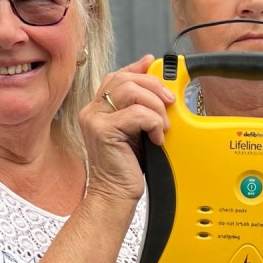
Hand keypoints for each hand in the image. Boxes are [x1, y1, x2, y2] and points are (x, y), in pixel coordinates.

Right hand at [78, 55, 173, 201]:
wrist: (114, 195)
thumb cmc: (125, 167)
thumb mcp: (137, 130)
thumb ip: (142, 108)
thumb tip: (160, 87)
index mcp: (98, 108)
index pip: (118, 76)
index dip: (139, 69)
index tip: (156, 67)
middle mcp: (92, 110)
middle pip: (125, 78)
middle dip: (154, 86)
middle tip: (170, 103)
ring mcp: (94, 119)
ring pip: (131, 91)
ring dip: (155, 106)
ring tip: (162, 126)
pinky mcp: (103, 131)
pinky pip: (137, 114)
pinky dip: (153, 124)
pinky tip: (157, 139)